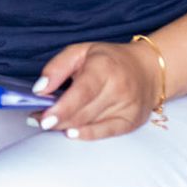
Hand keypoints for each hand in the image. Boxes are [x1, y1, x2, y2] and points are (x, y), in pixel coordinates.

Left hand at [31, 41, 162, 140]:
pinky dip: (87, 134)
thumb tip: (39, 89)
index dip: (62, 108)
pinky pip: (107, 133)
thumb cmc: (109, 59)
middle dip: (57, 120)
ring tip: (49, 124)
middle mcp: (119, 88)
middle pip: (83, 112)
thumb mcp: (80, 51)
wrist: (148, 69)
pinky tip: (72, 133)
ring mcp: (128, 107)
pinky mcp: (132, 121)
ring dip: (66, 126)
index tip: (44, 118)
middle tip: (37, 120)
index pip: (82, 93)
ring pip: (91, 124)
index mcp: (104, 67)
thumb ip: (57, 68)